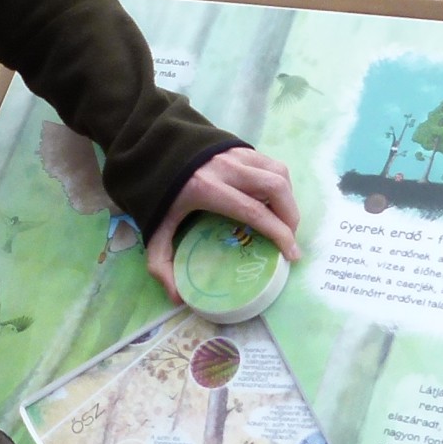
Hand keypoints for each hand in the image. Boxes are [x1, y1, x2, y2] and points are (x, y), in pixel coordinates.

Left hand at [144, 147, 299, 298]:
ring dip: (288, 198)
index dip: (280, 234)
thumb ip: (160, 262)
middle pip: (276, 188)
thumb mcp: (154, 227)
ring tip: (283, 220)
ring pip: (278, 173)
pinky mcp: (239, 146)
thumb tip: (177, 297)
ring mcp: (235, 153)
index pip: (255, 212)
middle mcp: (226, 168)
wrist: (150, 149)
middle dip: (291, 216)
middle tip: (289, 239)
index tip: (292, 254)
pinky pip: (270, 164)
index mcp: (207, 189)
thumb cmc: (155, 190)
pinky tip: (272, 201)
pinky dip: (279, 183)